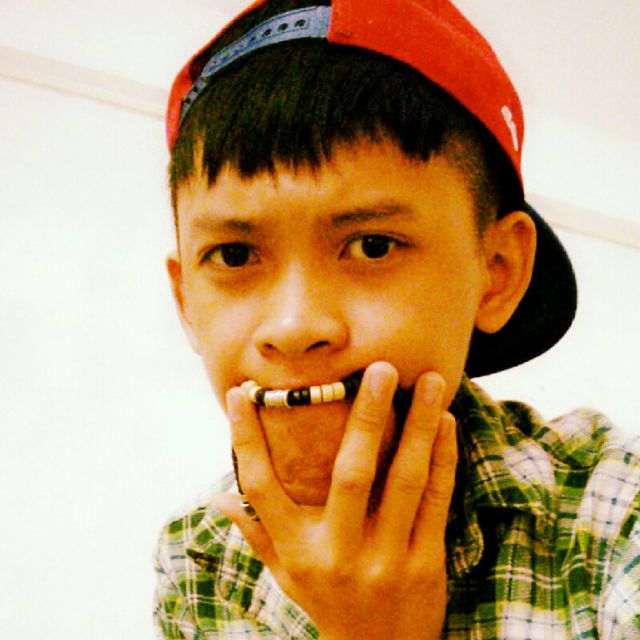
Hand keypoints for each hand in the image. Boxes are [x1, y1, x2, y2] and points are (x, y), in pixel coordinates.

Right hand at [213, 362, 456, 639]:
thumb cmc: (327, 602)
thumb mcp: (286, 576)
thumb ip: (257, 536)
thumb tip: (219, 500)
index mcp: (297, 550)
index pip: (260, 488)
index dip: (246, 438)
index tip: (239, 394)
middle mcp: (338, 553)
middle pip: (348, 473)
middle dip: (365, 415)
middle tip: (380, 367)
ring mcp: (386, 559)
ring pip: (404, 481)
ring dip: (418, 426)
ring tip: (429, 380)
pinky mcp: (426, 563)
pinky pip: (436, 501)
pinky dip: (442, 458)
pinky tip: (445, 421)